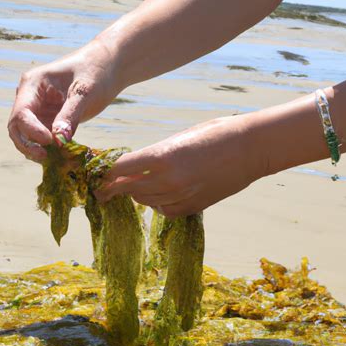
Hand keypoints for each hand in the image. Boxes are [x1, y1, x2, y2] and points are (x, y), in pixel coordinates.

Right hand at [7, 40, 120, 161]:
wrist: (109, 66)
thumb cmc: (96, 72)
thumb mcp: (84, 92)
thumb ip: (70, 115)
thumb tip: (58, 140)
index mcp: (33, 84)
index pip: (22, 113)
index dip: (31, 131)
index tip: (49, 141)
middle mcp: (31, 98)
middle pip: (17, 127)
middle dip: (27, 144)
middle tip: (45, 157)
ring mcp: (40, 110)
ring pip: (28, 136)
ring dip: (36, 149)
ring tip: (53, 159)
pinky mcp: (53, 120)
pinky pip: (44, 139)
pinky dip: (49, 149)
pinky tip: (61, 157)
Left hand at [95, 115, 264, 217]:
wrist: (251, 149)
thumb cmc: (216, 134)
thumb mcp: (180, 137)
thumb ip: (155, 154)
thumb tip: (135, 166)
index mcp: (161, 156)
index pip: (119, 170)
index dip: (104, 174)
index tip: (95, 177)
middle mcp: (168, 180)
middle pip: (128, 188)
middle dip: (115, 186)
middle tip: (105, 186)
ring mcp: (181, 196)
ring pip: (145, 200)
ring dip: (137, 193)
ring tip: (135, 185)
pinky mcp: (193, 207)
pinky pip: (163, 211)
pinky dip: (156, 203)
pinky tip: (159, 194)